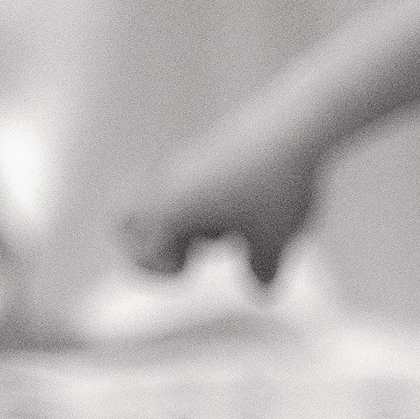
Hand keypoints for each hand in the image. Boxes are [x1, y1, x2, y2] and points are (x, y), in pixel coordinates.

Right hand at [118, 113, 329, 285]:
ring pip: (156, 199)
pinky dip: (204, 198)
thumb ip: (264, 269)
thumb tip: (262, 292)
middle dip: (151, 244)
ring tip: (225, 224)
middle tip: (191, 250)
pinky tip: (244, 197)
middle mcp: (165, 185)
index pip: (136, 251)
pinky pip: (183, 180)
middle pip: (124, 220)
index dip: (158, 271)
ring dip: (183, 220)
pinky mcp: (203, 150)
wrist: (294, 126)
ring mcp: (181, 163)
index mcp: (169, 211)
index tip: (191, 268)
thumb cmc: (278, 188)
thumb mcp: (276, 238)